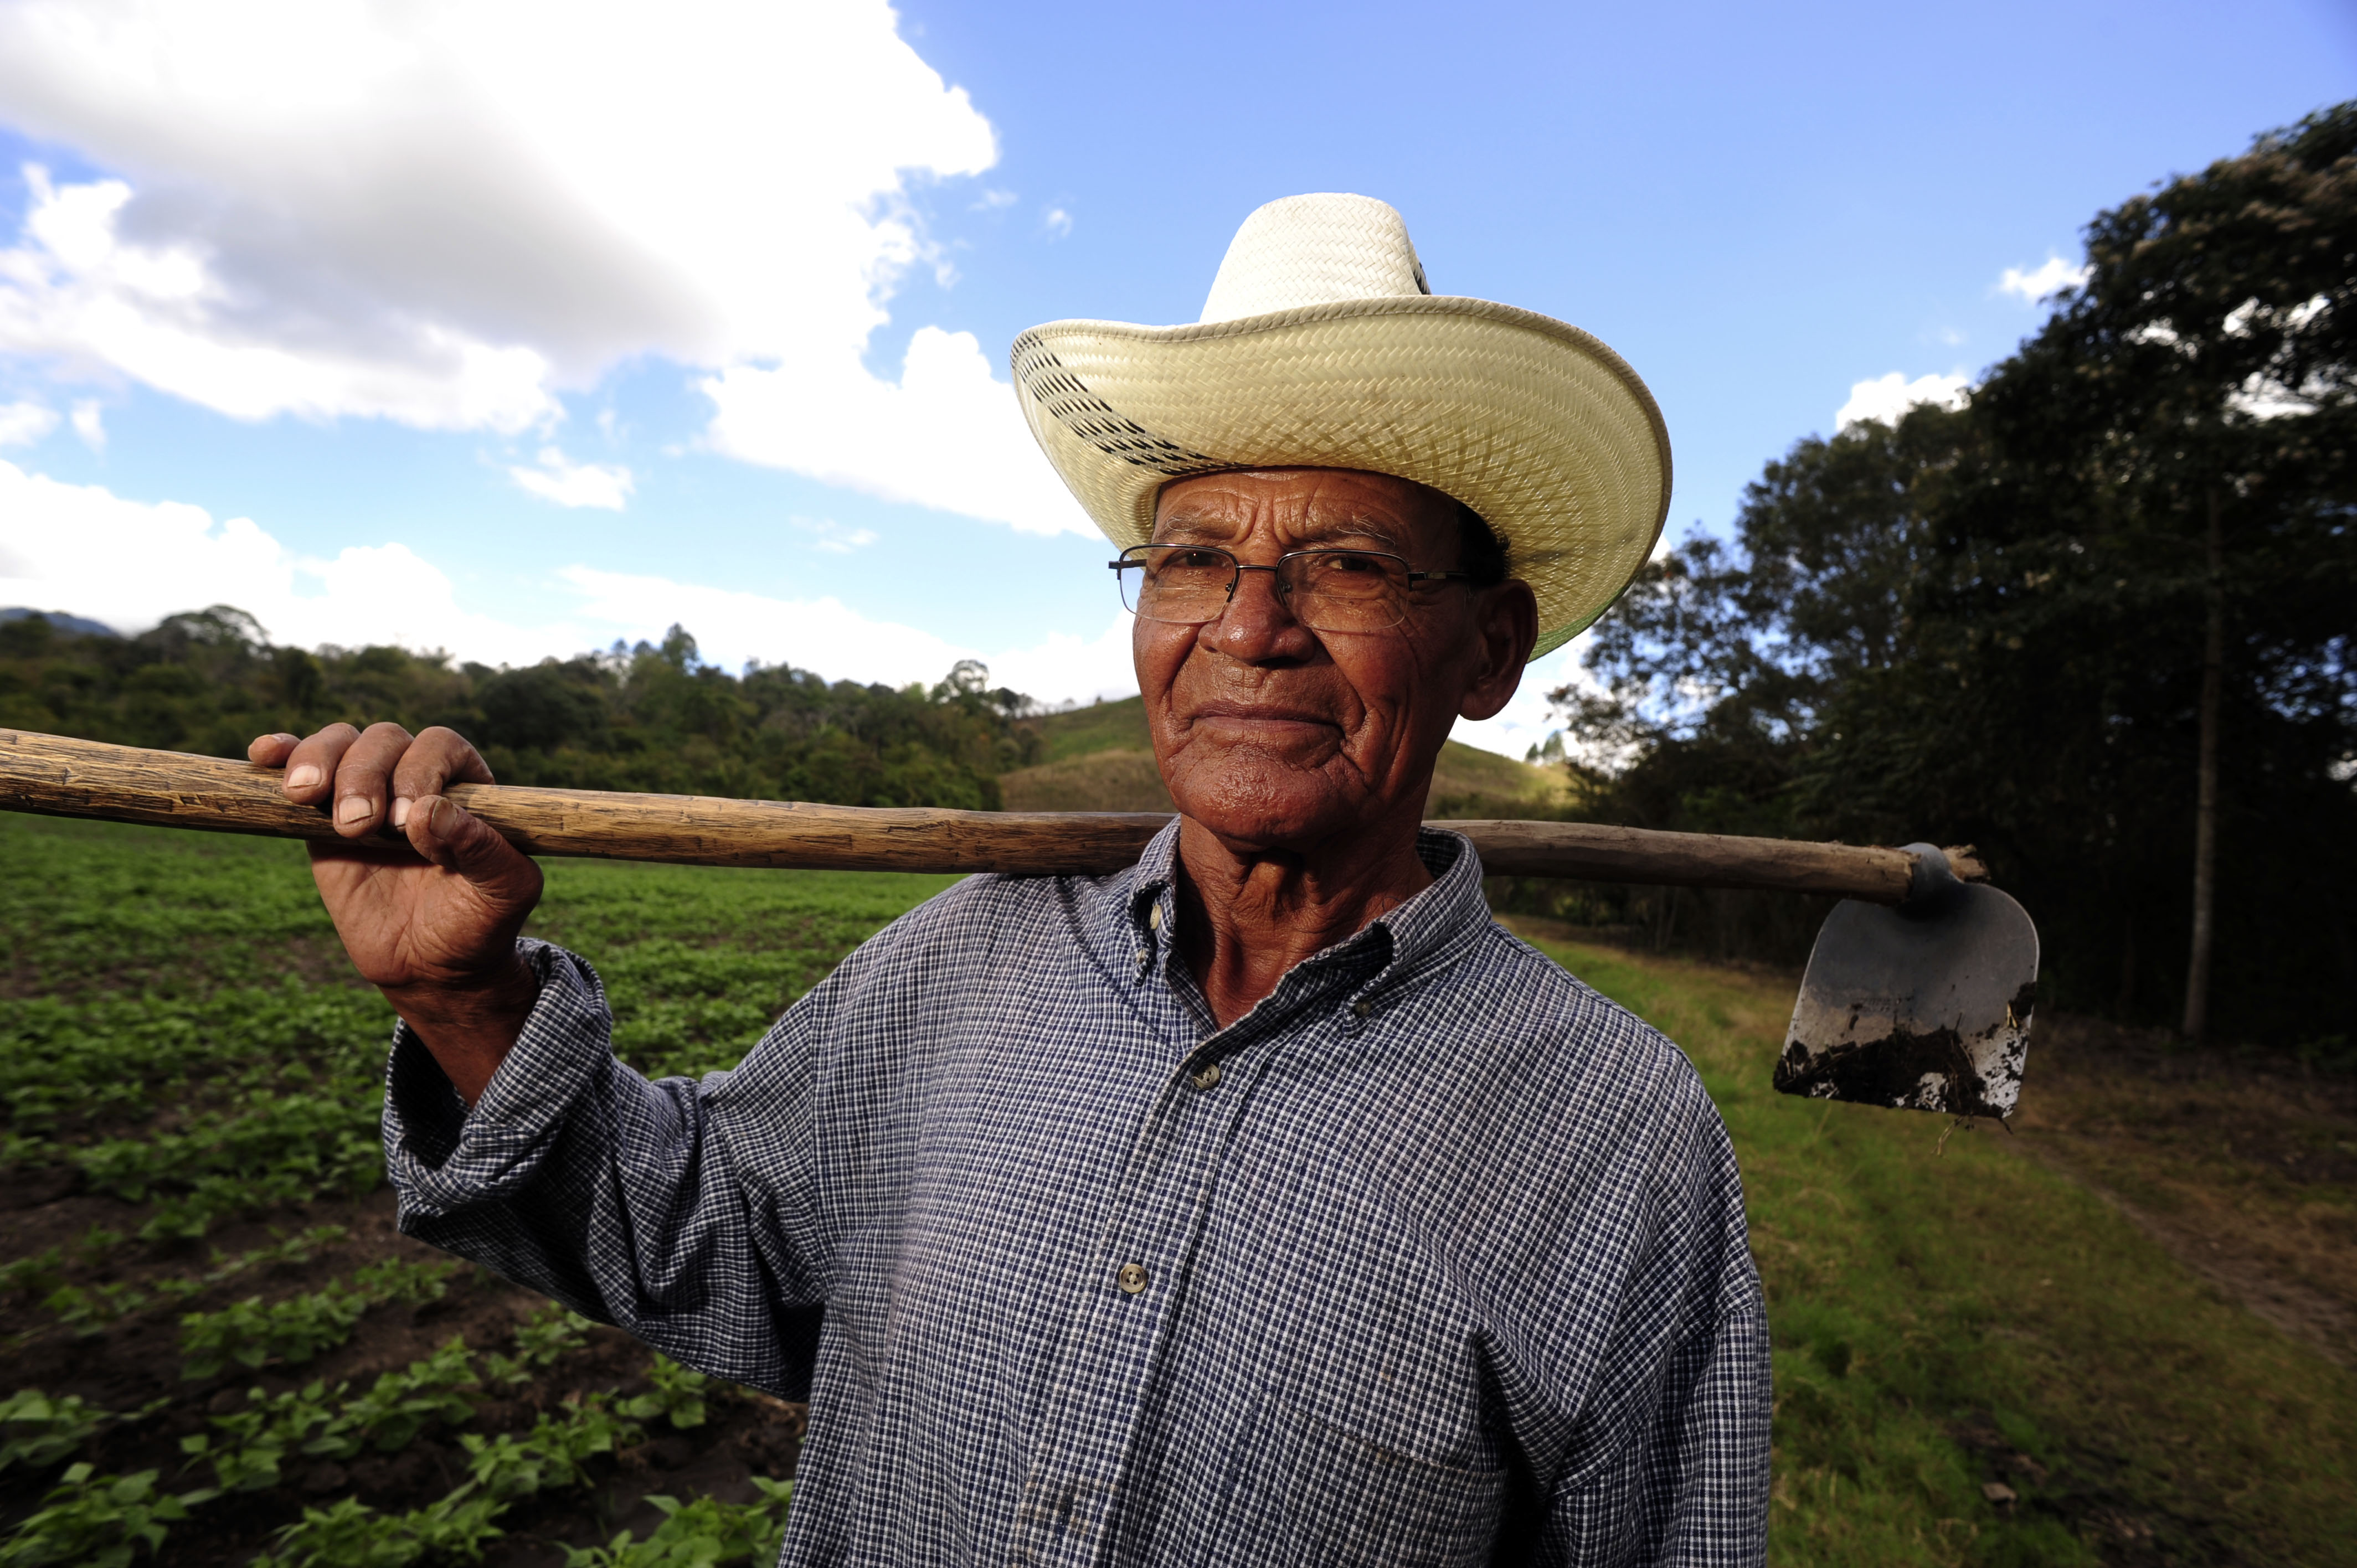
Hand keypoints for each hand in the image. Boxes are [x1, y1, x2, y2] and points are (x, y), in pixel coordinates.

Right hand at [249, 723, 544, 1100]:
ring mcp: (366, 791)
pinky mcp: (320, 816)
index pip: (440, 746)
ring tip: (307, 798)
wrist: (429, 963)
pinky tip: (264, 755)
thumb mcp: (502, 892)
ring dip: (319, 760)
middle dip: (364, 775)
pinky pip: (298, 768)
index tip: (405, 820)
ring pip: (339, 743)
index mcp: (465, 785)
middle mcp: (415, 776)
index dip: (420, 771)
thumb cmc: (476, 922)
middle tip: (360, 826)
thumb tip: (429, 811)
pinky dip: (281, 753)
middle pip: (383, 739)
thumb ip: (482, 850)